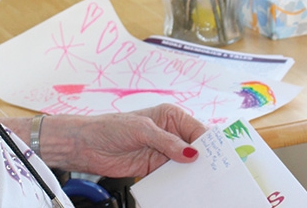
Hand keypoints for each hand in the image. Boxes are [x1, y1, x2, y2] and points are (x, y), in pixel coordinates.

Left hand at [38, 104, 206, 176]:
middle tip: (214, 174)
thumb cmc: (110, 127)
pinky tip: (185, 190)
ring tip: (203, 185)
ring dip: (192, 174)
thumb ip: (167, 142)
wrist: (87, 145)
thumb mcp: (141, 129)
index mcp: (170, 116)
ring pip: (186, 165)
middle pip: (195, 148)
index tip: (219, 157)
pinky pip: (173, 177)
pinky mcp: (154, 168)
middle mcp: (169, 133)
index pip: (197, 129)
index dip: (208, 143)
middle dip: (203, 160)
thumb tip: (191, 153)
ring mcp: (163, 152)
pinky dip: (179, 183)